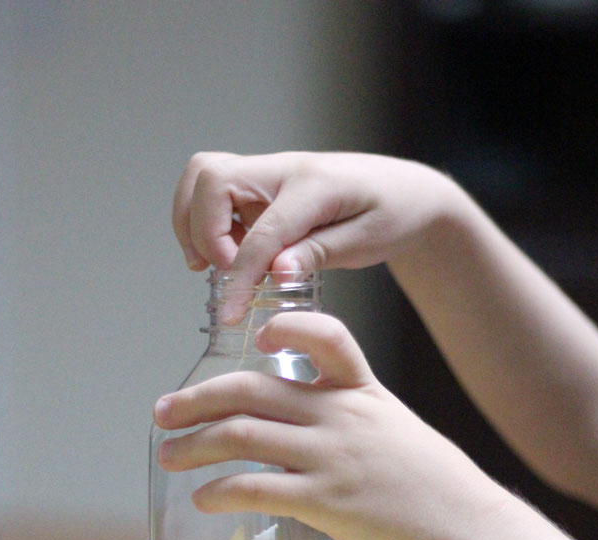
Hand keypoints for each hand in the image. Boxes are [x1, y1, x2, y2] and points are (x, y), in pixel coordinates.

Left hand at [154, 312, 502, 539]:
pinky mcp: (325, 500)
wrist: (467, 528)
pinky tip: (202, 499)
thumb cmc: (435, 487)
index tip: (256, 334)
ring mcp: (331, 455)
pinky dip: (219, 491)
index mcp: (362, 391)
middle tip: (162, 412)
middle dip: (197, 399)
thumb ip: (352, 422)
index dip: (286, 326)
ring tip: (168, 456)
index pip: (324, 337)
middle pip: (252, 390)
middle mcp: (341, 415)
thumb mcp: (397, 433)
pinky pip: (255, 488)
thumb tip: (305, 436)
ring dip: (194, 446)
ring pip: (242, 436)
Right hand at [172, 151, 454, 321]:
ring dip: (193, 221)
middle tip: (225, 274)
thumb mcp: (365, 242)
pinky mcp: (260, 184)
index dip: (240, 276)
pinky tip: (228, 252)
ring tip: (211, 263)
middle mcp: (283, 169)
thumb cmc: (391, 214)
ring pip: (203, 176)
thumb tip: (275, 272)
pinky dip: (204, 219)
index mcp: (314, 185)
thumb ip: (318, 253)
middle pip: (212, 179)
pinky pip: (213, 190)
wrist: (404, 190)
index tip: (230, 313)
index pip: (261, 232)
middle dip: (203, 232)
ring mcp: (268, 172)